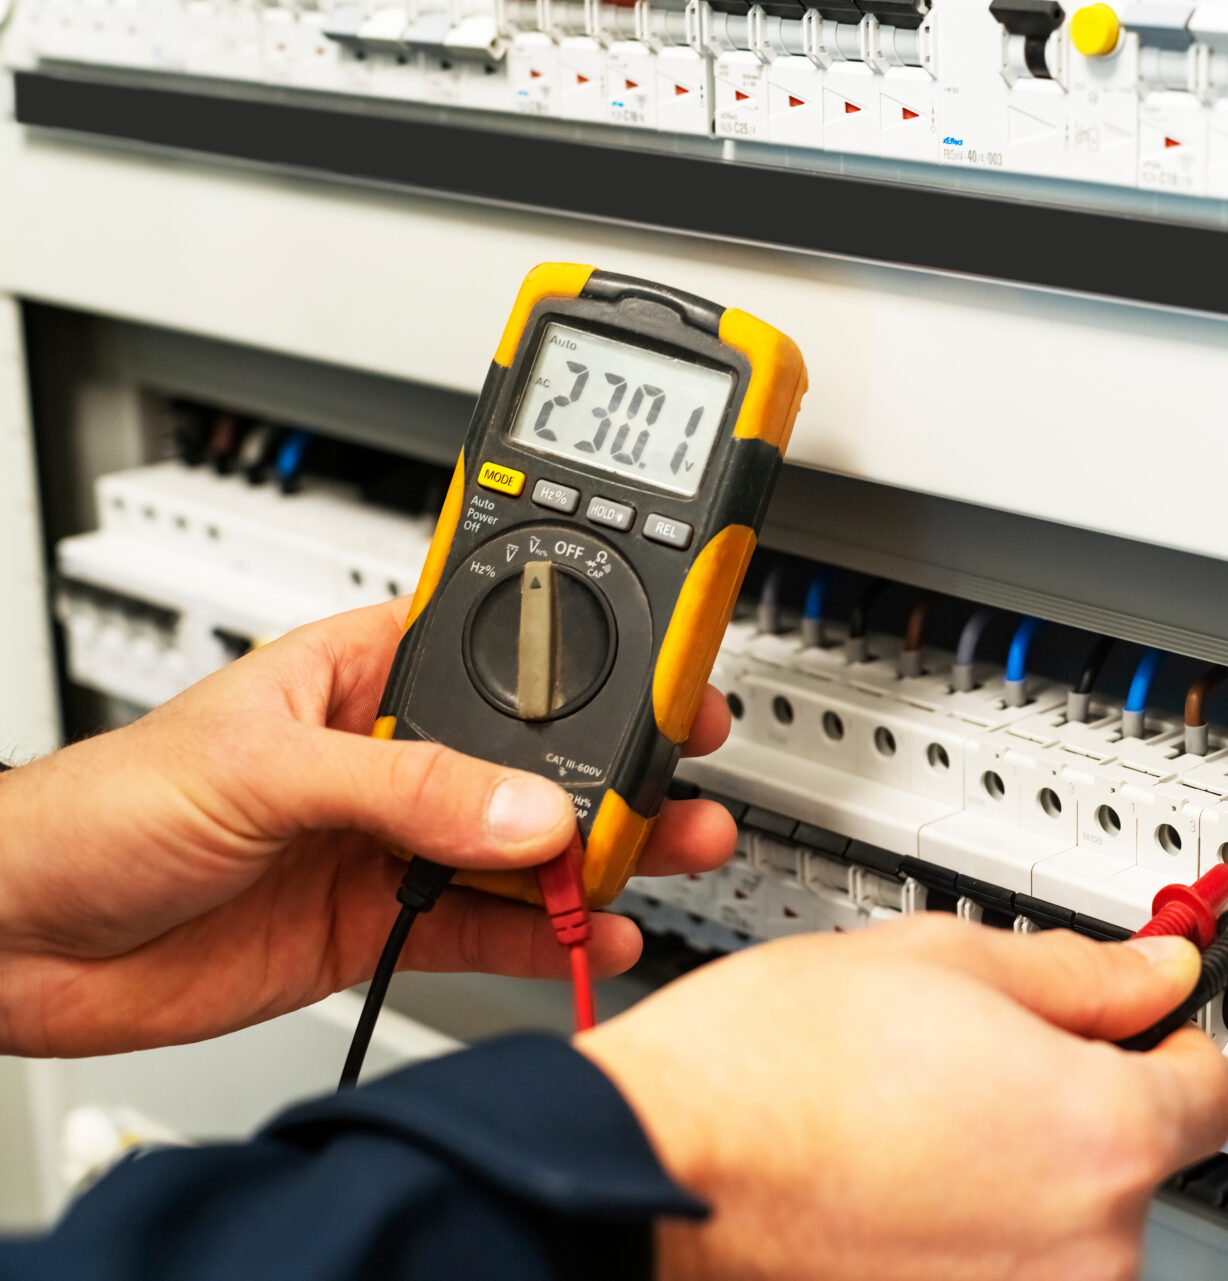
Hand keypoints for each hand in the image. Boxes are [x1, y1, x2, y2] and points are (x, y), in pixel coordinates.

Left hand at [0, 596, 735, 1056]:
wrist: (22, 943)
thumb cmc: (102, 807)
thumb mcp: (264, 770)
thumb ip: (407, 788)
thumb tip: (530, 808)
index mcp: (369, 672)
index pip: (505, 649)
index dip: (593, 655)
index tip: (666, 675)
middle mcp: (399, 754)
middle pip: (539, 753)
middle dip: (619, 768)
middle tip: (683, 785)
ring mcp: (397, 841)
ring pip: (531, 841)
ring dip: (605, 854)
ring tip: (670, 856)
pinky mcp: (387, 923)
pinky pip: (495, 925)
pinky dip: (554, 935)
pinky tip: (596, 933)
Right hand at [578, 915, 1227, 1280]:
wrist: (657, 1167)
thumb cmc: (768, 1073)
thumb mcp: (940, 961)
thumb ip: (1081, 973)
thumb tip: (1158, 970)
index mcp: (1102, 1137)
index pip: (1211, 1093)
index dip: (1171, 1044)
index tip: (1136, 1030)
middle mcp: (1087, 1251)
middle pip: (1132, 1163)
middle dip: (1073, 1109)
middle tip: (975, 1068)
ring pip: (1064, 1228)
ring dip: (1018, 1182)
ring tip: (916, 1130)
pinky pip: (1002, 1272)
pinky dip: (969, 1240)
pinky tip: (897, 1188)